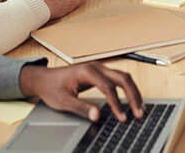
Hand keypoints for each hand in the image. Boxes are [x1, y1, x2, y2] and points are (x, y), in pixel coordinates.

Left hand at [19, 63, 143, 122]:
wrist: (45, 79)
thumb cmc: (52, 88)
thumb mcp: (63, 101)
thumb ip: (81, 108)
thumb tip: (97, 116)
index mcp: (87, 71)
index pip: (108, 87)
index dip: (116, 104)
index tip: (122, 117)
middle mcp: (97, 66)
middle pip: (122, 78)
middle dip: (133, 95)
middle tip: (139, 113)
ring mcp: (100, 68)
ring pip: (123, 77)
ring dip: (133, 92)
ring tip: (139, 108)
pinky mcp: (101, 73)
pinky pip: (119, 79)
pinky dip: (127, 90)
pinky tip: (131, 101)